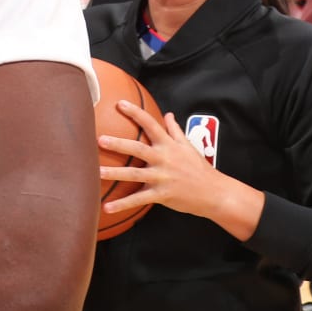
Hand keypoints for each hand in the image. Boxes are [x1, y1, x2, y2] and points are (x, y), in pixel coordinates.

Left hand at [101, 100, 257, 230]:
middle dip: (119, 144)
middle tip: (100, 139)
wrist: (216, 193)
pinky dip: (122, 204)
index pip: (151, 125)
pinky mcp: (162, 194)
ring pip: (134, 175)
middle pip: (138, 149)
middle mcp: (164, 159)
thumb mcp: (189, 146)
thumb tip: (168, 114)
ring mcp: (162, 177)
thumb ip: (175, 130)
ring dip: (114, 174)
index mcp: (169, 146)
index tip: (120, 103)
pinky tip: (106, 207)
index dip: (136, 113)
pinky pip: (139, 200)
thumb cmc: (199, 168)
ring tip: (96, 172)